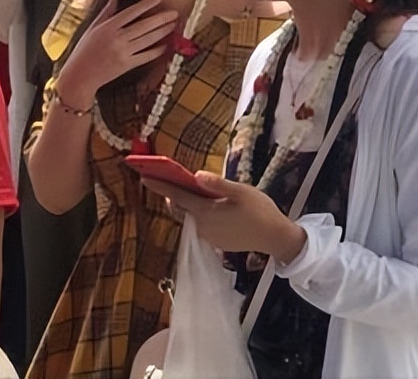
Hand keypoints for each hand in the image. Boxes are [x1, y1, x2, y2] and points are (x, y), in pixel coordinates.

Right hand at [55, 0, 178, 98]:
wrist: (80, 76)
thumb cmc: (84, 51)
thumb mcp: (92, 29)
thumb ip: (106, 13)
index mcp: (107, 28)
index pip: (131, 12)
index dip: (146, 5)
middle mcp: (117, 38)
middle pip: (144, 25)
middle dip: (162, 18)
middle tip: (175, 13)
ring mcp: (123, 52)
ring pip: (148, 39)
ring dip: (163, 31)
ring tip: (173, 25)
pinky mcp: (127, 65)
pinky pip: (146, 56)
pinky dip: (157, 50)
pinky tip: (166, 45)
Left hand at [143, 172, 306, 264]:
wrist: (273, 237)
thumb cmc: (260, 211)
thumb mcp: (242, 192)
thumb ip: (218, 184)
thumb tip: (196, 175)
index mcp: (206, 211)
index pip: (177, 196)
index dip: (161, 186)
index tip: (145, 178)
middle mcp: (201, 225)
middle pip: (183, 207)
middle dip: (176, 194)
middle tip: (174, 180)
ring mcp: (207, 236)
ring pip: (193, 216)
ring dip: (193, 204)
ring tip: (205, 193)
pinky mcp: (214, 241)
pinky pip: (203, 224)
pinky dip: (204, 214)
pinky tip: (218, 208)